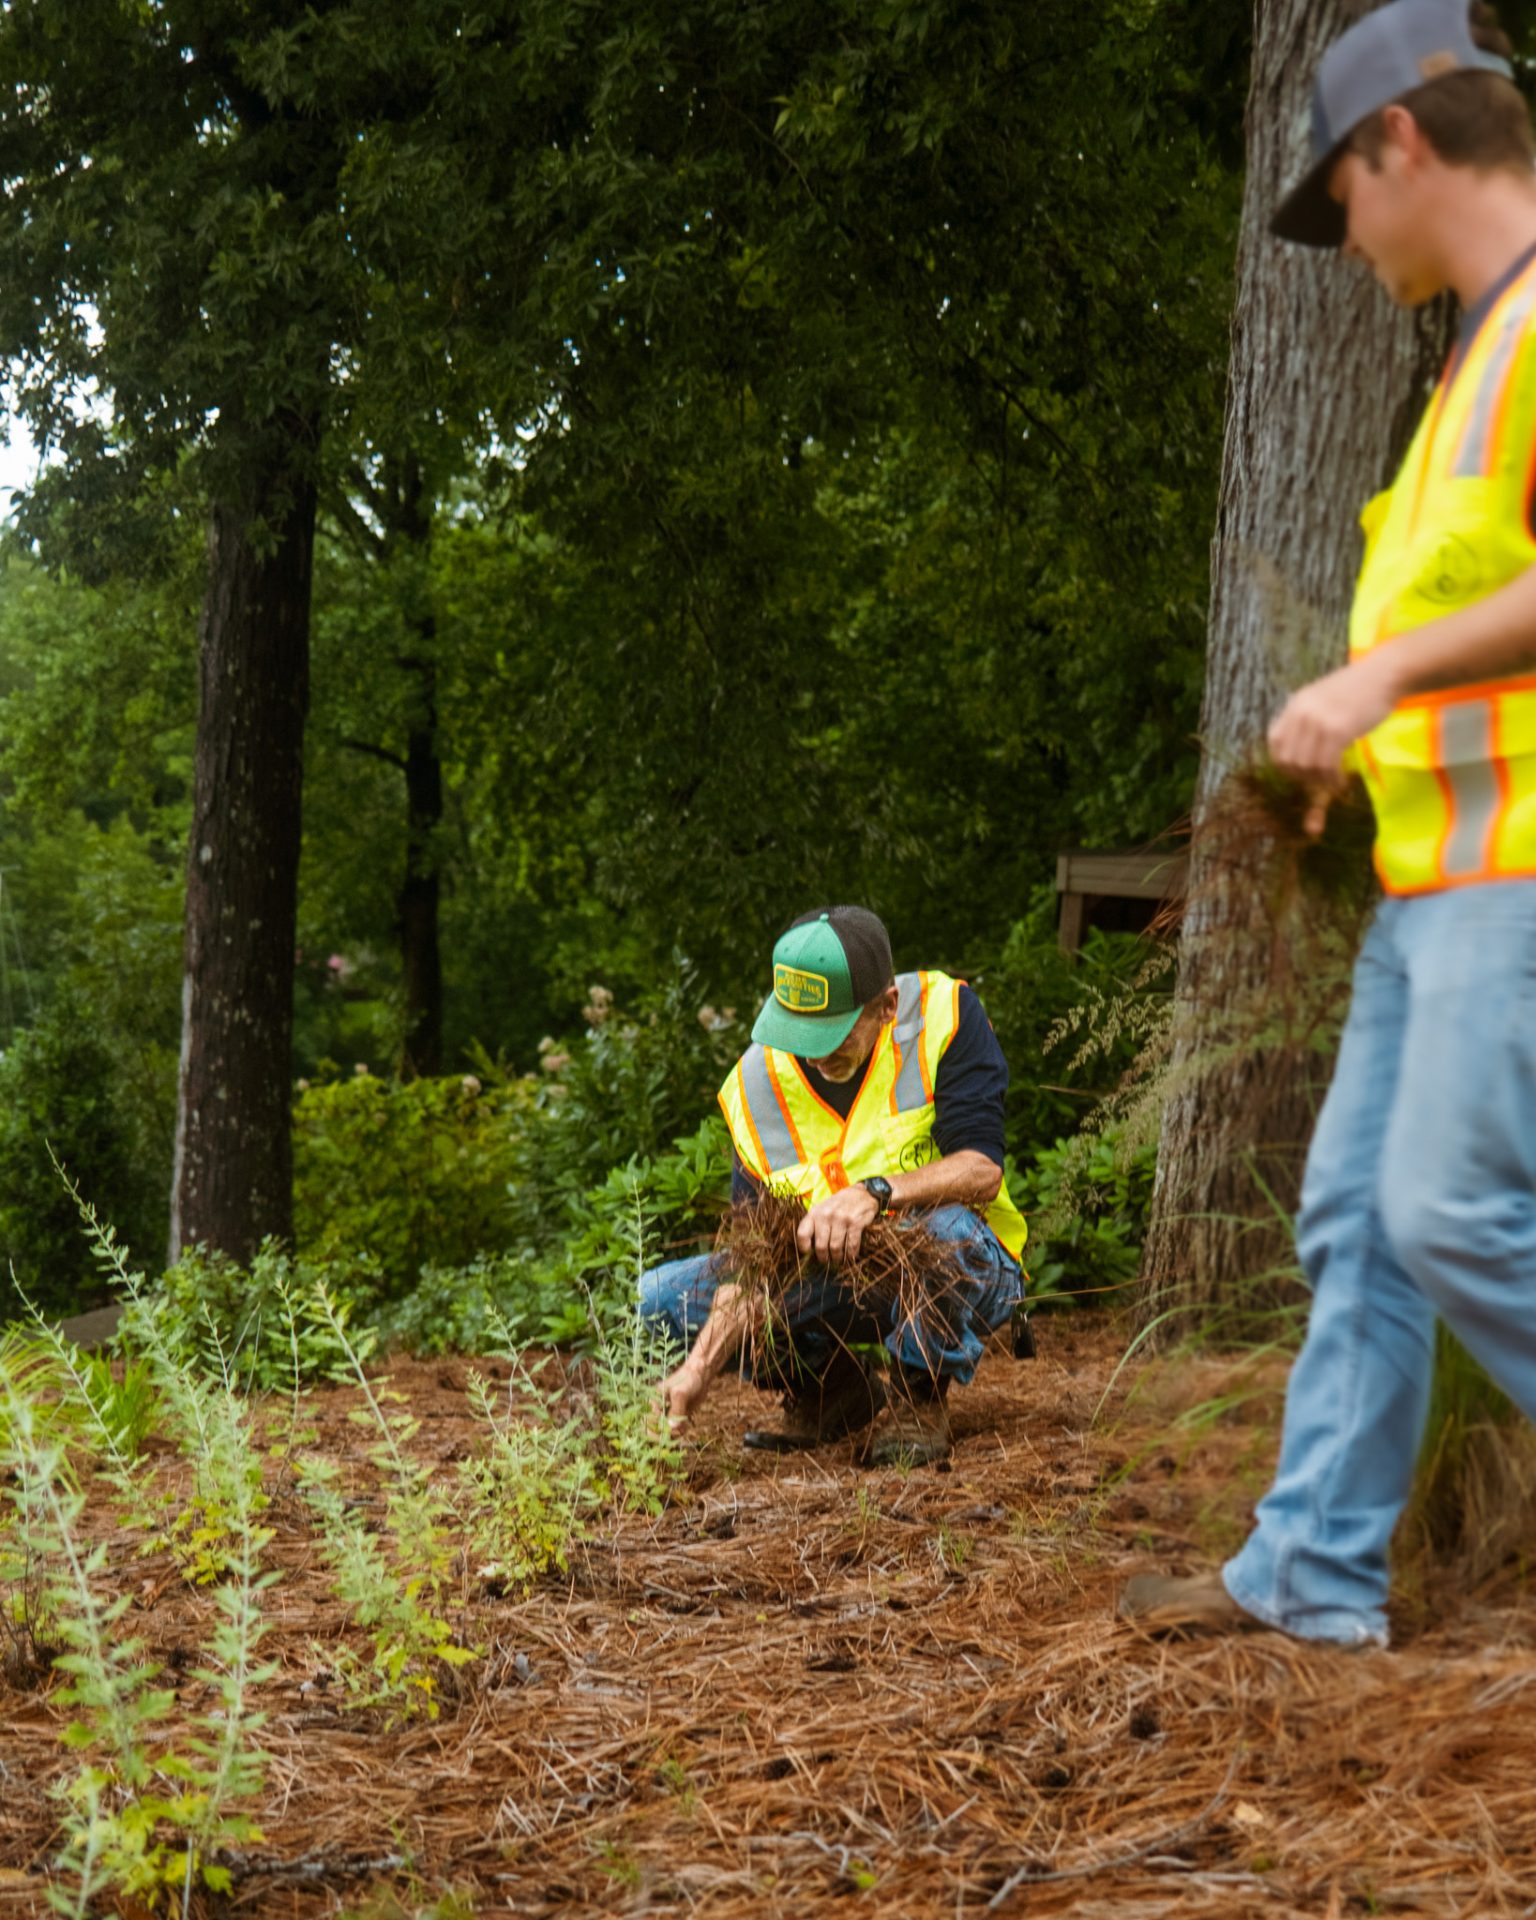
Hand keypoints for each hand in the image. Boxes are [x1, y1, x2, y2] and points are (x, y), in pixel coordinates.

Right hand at [659, 1360, 708, 1431]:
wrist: (700, 1375)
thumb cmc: (687, 1379)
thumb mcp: (680, 1393)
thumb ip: (676, 1410)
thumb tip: (671, 1427)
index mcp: (654, 1401)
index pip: (648, 1421)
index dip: (654, 1431)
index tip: (665, 1434)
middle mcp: (659, 1408)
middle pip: (656, 1428)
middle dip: (665, 1434)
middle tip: (676, 1433)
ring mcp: (669, 1412)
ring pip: (667, 1431)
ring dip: (674, 1434)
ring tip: (683, 1428)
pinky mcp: (678, 1415)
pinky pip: (676, 1429)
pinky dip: (680, 1431)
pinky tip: (686, 1426)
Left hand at [796, 1184, 880, 1266]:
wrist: (863, 1193)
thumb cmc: (839, 1204)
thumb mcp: (823, 1208)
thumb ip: (815, 1224)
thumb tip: (810, 1248)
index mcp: (815, 1212)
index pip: (803, 1234)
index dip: (804, 1247)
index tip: (808, 1253)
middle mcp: (826, 1215)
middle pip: (820, 1246)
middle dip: (823, 1257)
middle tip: (826, 1261)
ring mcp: (841, 1219)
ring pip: (835, 1248)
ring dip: (837, 1257)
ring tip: (838, 1260)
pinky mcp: (855, 1223)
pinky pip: (851, 1245)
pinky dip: (851, 1254)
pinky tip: (851, 1255)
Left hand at [1268, 655, 1395, 836]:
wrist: (1384, 675)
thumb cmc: (1357, 688)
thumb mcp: (1321, 698)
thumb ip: (1307, 718)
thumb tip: (1299, 751)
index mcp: (1295, 704)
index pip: (1275, 741)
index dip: (1282, 762)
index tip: (1297, 771)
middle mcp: (1302, 713)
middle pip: (1288, 758)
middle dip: (1300, 776)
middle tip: (1316, 782)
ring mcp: (1319, 721)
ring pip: (1307, 765)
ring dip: (1318, 780)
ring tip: (1330, 783)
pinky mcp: (1339, 730)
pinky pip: (1327, 764)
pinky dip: (1332, 778)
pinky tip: (1340, 781)